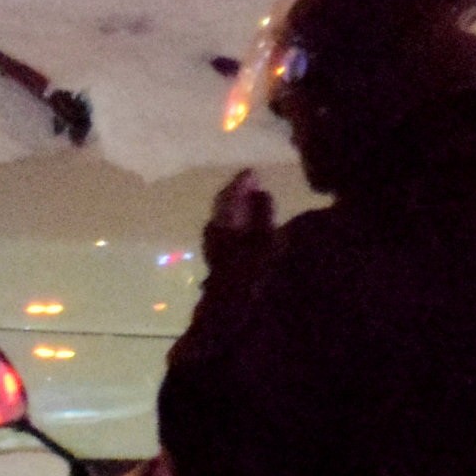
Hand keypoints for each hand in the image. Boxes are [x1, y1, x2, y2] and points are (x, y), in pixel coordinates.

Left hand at [201, 169, 276, 298]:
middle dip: (238, 192)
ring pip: (223, 218)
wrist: (230, 304)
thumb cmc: (250, 269)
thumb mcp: (264, 237)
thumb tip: (260, 192)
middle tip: (252, 183)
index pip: (230, 194)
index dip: (242, 181)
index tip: (252, 171)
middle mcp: (213, 228)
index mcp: (223, 220)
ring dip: (236, 207)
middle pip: (224, 205)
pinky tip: (245, 225)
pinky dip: (236, 221)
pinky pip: (225, 230)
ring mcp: (212, 244)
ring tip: (251, 201)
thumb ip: (262, 212)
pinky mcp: (216, 258)